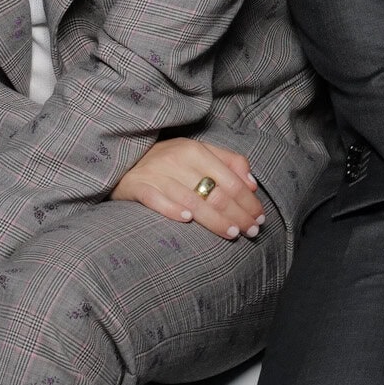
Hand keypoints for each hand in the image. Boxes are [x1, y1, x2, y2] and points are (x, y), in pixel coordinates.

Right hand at [113, 137, 263, 239]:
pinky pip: (156, 199)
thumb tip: (252, 184)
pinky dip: (172, 209)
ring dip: (214, 219)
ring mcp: (156, 173)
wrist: (123, 161)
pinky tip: (187, 220)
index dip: (248, 202)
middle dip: (237, 214)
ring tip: (232, 233)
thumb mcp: (199, 154)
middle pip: (215, 192)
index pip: (230, 180)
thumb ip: (228, 163)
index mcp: (196, 150)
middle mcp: (177, 159)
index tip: (259, 218)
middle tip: (251, 232)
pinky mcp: (137, 186)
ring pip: (192, 200)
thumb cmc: (168, 161)